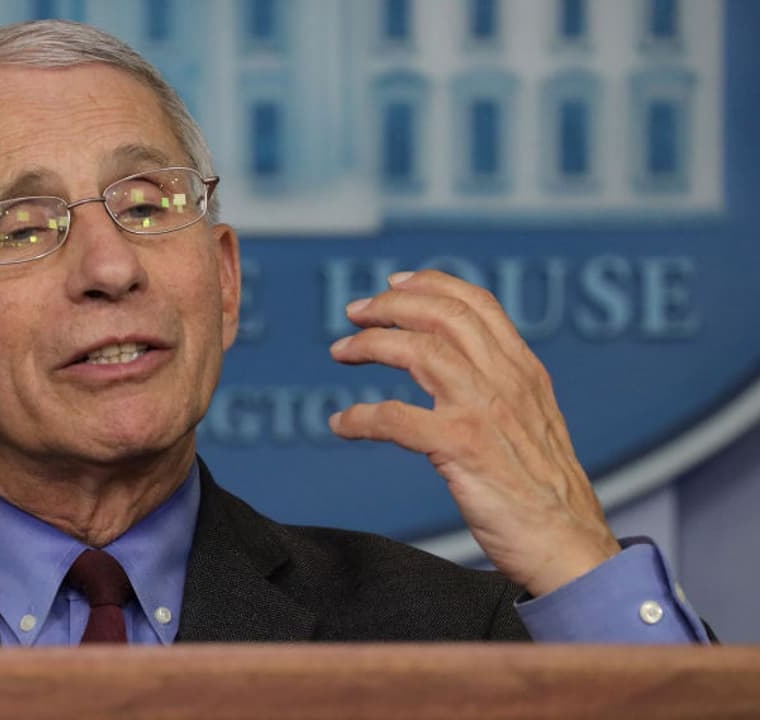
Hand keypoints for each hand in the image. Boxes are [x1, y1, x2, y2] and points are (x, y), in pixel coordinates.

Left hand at [328, 269, 619, 596]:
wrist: (572, 546)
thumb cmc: (548, 495)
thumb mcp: (535, 423)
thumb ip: (503, 390)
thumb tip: (463, 369)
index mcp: (524, 372)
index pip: (478, 305)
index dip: (432, 285)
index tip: (395, 284)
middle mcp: (507, 382)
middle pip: (443, 316)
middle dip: (392, 305)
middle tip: (355, 312)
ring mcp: (484, 412)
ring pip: (419, 352)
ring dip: (371, 344)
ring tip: (341, 352)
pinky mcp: (462, 448)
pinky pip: (396, 418)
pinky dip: (361, 417)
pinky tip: (342, 424)